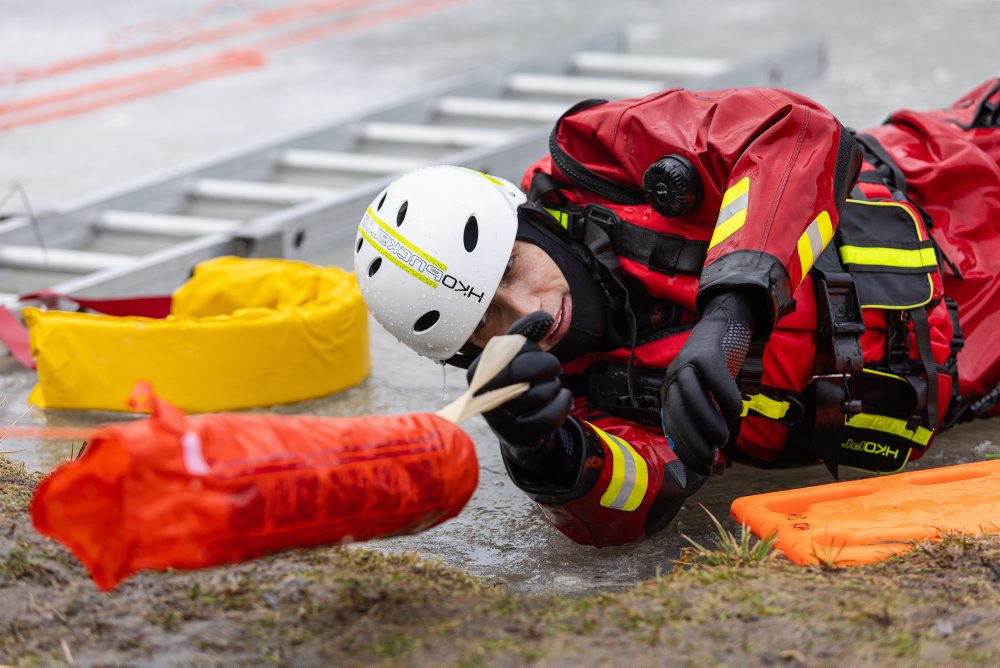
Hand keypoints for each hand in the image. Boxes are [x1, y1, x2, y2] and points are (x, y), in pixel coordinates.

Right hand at [467, 312, 572, 459]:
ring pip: (541, 392)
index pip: (512, 350)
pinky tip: (559, 399)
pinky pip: (552, 414)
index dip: (534, 350)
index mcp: (477, 372)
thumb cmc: (518, 383)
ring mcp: (498, 421)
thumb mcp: (517, 355)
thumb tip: (546, 319)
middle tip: (553, 369)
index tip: (537, 355)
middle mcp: (482, 398)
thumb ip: (527, 332)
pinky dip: (563, 402)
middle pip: (524, 370)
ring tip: (549, 388)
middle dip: (548, 365)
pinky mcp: (518, 438)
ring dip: (555, 386)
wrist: (519, 427)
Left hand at [660, 291, 757, 475]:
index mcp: (671, 393)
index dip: (687, 450)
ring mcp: (687, 363)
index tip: (703, 468)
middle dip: (693, 440)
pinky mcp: (706, 352)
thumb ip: (707, 420)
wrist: (721, 326)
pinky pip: (712, 376)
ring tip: (723, 438)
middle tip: (712, 458)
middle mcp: (673, 379)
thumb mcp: (707, 397)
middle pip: (678, 412)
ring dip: (707, 421)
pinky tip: (736, 410)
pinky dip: (724, 395)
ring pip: (691, 395)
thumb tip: (715, 458)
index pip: (673, 426)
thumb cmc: (716, 370)